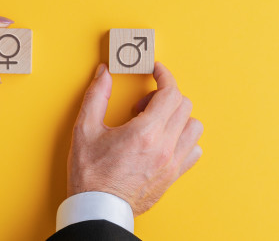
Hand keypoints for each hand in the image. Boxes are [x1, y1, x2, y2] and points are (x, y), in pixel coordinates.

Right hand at [68, 62, 203, 215]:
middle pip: (184, 106)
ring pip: (194, 127)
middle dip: (165, 95)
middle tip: (143, 104)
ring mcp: (172, 163)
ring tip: (155, 122)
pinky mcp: (173, 176)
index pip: (170, 92)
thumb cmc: (90, 174)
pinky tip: (164, 141)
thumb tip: (103, 74)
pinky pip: (194, 150)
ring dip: (177, 117)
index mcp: (145, 133)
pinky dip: (184, 139)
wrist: (98, 209)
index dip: (164, 75)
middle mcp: (164, 147)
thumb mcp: (85, 130)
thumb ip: (96, 96)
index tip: (156, 70)